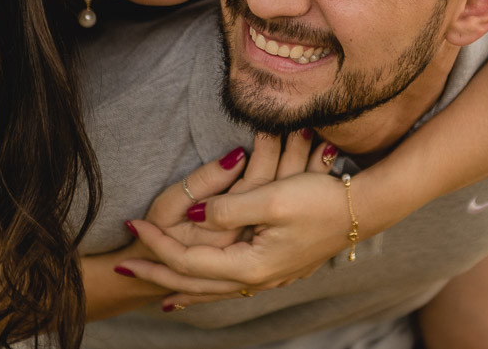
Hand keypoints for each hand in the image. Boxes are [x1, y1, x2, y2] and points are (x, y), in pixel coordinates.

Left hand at [124, 133, 348, 307]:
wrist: (365, 210)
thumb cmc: (321, 200)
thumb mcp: (273, 198)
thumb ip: (229, 208)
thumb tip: (197, 217)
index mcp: (251, 266)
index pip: (189, 262)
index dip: (157, 245)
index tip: (132, 226)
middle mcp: (256, 279)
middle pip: (193, 284)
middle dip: (156, 274)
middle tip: (122, 265)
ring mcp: (267, 277)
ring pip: (211, 290)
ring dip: (178, 286)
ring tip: (151, 287)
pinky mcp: (275, 269)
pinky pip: (228, 284)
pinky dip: (205, 287)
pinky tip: (199, 287)